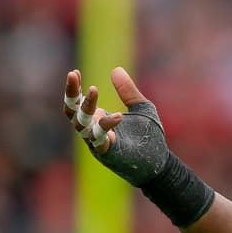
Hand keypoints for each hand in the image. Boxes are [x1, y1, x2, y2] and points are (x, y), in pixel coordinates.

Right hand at [64, 67, 169, 186]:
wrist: (160, 163)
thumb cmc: (149, 136)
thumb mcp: (141, 108)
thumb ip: (128, 91)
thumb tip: (116, 69)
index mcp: (97, 120)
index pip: (77, 104)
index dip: (73, 89)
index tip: (73, 72)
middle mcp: (93, 131)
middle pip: (72, 112)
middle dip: (71, 93)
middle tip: (73, 75)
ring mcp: (98, 143)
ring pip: (82, 125)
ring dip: (86, 107)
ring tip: (94, 89)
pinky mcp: (109, 153)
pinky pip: (100, 139)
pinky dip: (106, 126)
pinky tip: (117, 115)